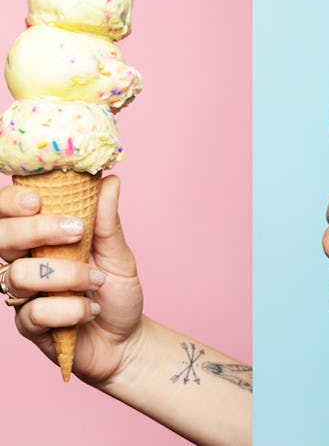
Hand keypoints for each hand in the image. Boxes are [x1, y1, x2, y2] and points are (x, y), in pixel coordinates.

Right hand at [2, 176, 142, 384]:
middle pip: (0, 239)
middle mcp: (24, 263)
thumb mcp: (118, 254)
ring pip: (19, 275)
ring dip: (68, 275)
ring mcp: (23, 295)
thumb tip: (110, 180)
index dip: (8, 203)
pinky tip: (91, 310)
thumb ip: (107, 221)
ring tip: (97, 281)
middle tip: (75, 231)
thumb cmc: (116, 292)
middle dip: (35, 230)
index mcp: (40, 240)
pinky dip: (72, 309)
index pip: (6, 214)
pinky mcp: (28, 325)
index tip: (35, 199)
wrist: (127, 338)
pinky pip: (35, 312)